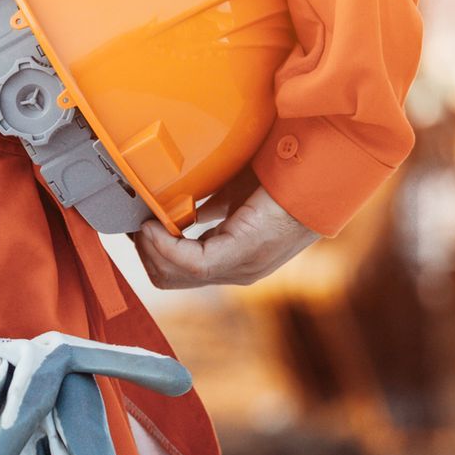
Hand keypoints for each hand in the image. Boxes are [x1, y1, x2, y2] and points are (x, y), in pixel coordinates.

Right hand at [134, 174, 319, 288]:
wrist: (319, 177)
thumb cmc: (282, 181)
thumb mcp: (235, 195)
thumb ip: (209, 206)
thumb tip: (178, 201)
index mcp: (233, 259)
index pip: (178, 272)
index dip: (152, 251)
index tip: (138, 225)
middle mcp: (235, 270)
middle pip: (168, 278)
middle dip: (144, 251)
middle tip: (135, 222)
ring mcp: (239, 267)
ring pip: (173, 275)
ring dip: (150, 248)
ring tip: (143, 222)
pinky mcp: (242, 254)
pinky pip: (192, 263)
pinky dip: (165, 245)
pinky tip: (155, 225)